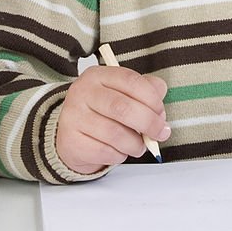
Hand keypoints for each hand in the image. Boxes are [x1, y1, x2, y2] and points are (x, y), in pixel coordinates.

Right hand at [55, 65, 170, 174]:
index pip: (130, 80)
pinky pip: (104, 152)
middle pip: (123, 108)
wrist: (72, 134)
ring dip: (135, 144)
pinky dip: (119, 155)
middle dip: (148, 123)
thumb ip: (147, 91)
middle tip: (160, 133)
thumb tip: (160, 110)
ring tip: (140, 146)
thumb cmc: (103, 112)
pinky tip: (120, 152)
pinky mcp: (70, 141)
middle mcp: (82, 92)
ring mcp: (73, 116)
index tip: (161, 112)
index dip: (151, 98)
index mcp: (98, 75)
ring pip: (114, 133)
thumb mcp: (123, 93)